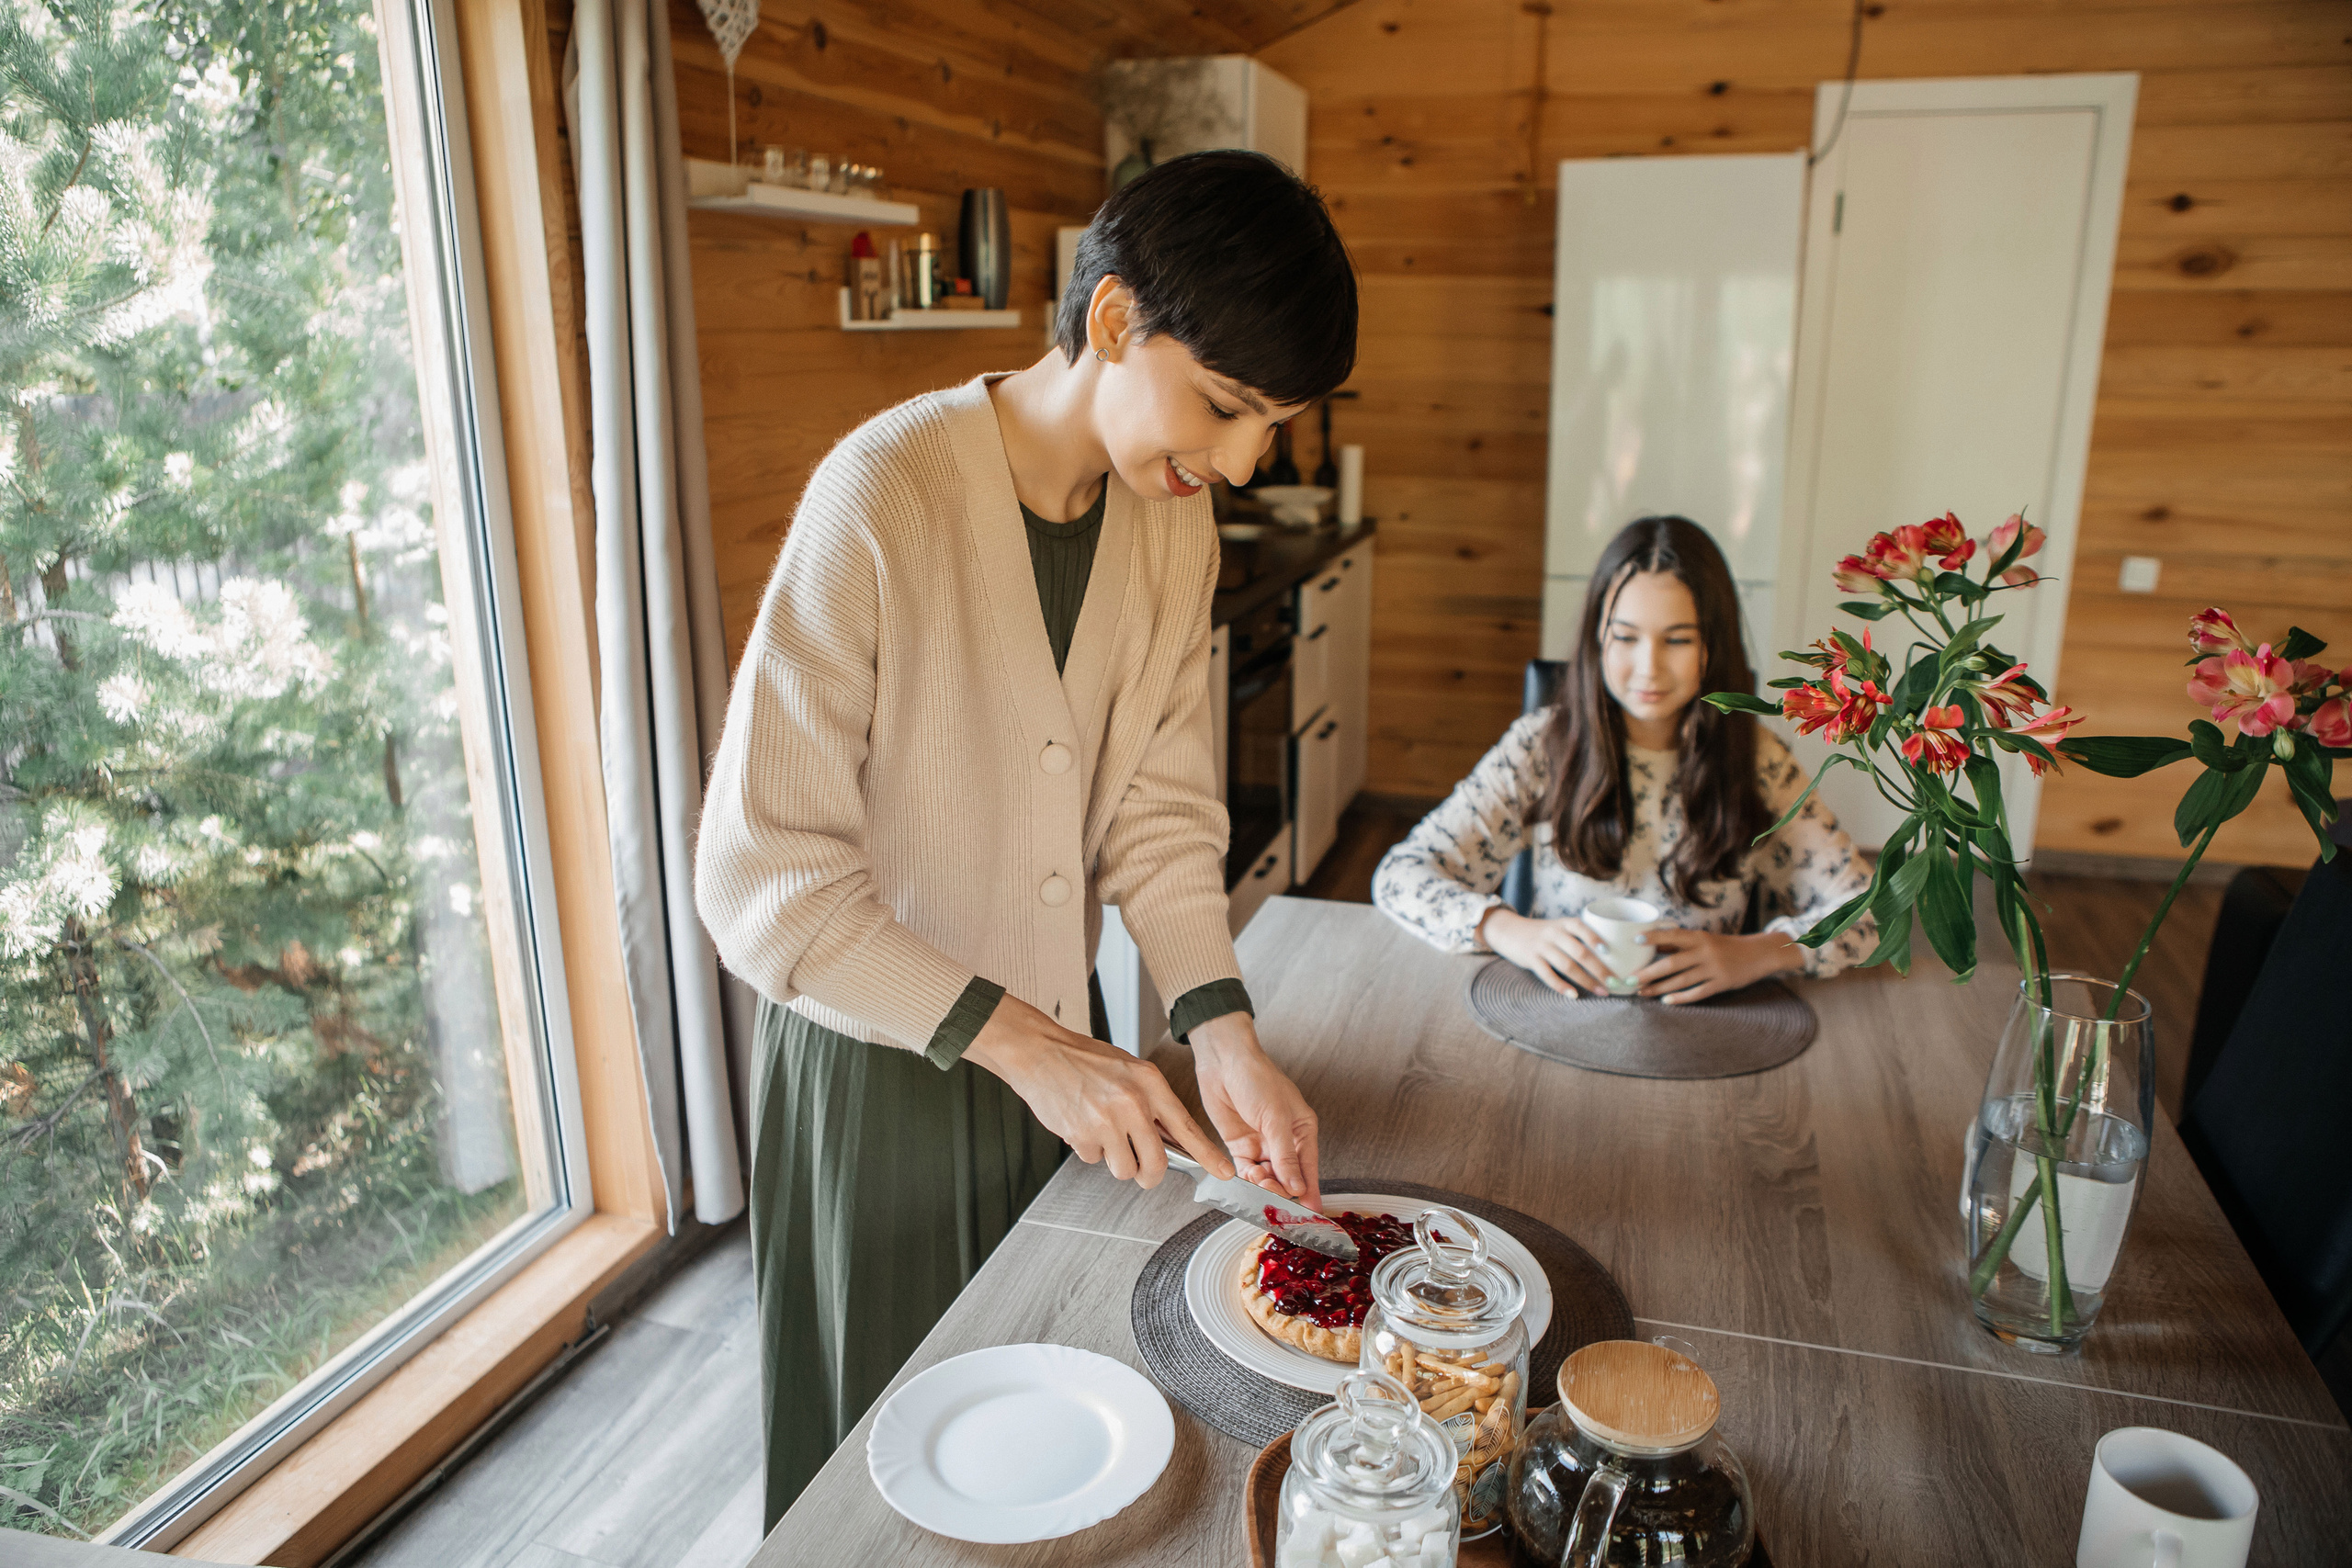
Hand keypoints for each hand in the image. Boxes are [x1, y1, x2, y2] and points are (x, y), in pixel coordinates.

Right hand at [963, 992, 1231, 1188]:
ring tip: (1102, 1133)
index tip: (1222, 1172)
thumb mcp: (1128, 1070)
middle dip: (1149, 1174)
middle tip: (1142, 1170)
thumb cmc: (1083, 1059)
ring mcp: (1106, 1121)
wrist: (1040, 1052)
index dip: (1207, 1155)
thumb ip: (1150, 1101)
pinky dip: (1088, 1149)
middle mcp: (1132, 1103)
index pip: (1186, 1127)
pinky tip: (1081, 1125)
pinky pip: (1094, 1159)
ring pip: (1123, 1169)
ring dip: (1114, 1160)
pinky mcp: (1083, 1135)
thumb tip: (1169, 1136)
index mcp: (1148, 1083)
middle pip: (1156, 1163)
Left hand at [1188, 1012, 1320, 1209]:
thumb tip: (1298, 1187)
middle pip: (1287, 1178)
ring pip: (1267, 1178)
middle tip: (1272, 1193)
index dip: (1309, 1194)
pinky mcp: (1240, 1145)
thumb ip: (1286, 1155)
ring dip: (1263, 1185)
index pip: (1309, 1170)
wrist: (1224, 1062)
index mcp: (1303, 1131)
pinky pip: (1246, 1171)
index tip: (1309, 1217)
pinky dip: (1246, 1179)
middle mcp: (1284, 1141)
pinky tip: (1246, 1178)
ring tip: (1258, 1182)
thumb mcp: (1276, 1118)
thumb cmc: (1258, 1078)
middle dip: (1281, 1190)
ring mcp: (1262, 1144)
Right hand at [1478, 906, 1617, 995]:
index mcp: (1564, 923)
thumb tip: (1610, 957)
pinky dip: (1561, 986)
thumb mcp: (1559, 927)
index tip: (1610, 952)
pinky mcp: (1530, 959)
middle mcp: (1553, 933)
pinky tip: (1574, 995)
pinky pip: (1547, 975)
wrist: (1508, 930)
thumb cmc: (1542, 933)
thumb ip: (1578, 937)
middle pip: (1579, 952)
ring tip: (1601, 992)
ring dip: (1586, 981)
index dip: (1596, 939)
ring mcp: (1541, 946)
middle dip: (1599, 969)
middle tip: (1614, 982)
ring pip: (1566, 965)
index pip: (1582, 928)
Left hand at [1634, 928, 1801, 1003]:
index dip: (1654, 937)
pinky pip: (1698, 993)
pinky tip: (1666, 1001)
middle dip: (1648, 973)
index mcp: (1699, 937)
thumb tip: (1651, 945)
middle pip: (1672, 963)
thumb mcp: (1704, 939)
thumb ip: (1679, 943)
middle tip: (1630, 980)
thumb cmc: (1725, 946)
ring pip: (1681, 980)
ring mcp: (1714, 968)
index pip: (1673, 935)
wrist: (1759, 954)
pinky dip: (1681, 998)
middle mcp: (1705, 951)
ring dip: (1659, 988)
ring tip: (1642, 992)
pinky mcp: (1722, 983)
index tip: (1635, 940)